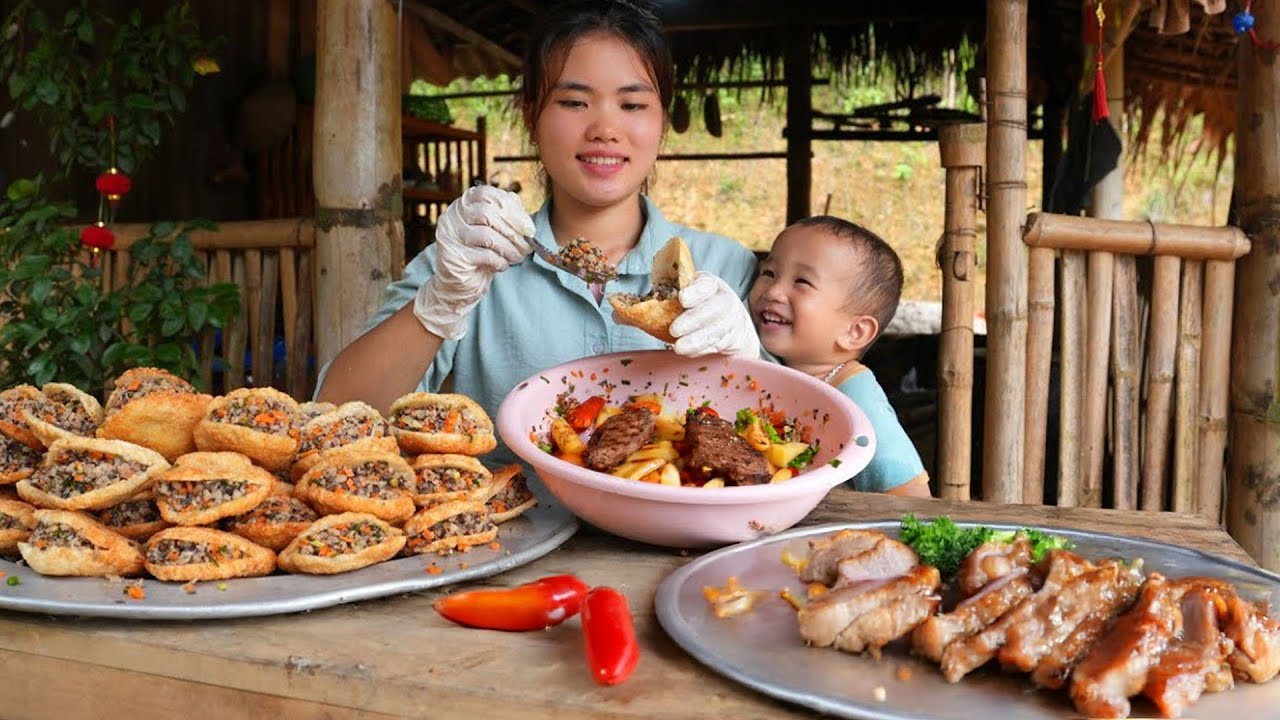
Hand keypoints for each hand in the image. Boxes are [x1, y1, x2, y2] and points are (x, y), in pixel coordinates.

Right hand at [413, 185, 534, 339]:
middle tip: (527, 245)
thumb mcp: (494, 232)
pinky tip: (502, 265)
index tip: (528, 226)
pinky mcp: (452, 256)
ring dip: (508, 248)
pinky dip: (499, 261)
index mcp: (463, 204)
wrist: (459, 285)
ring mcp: (450, 235)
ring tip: (517, 256)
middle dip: (513, 230)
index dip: (511, 208)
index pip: (487, 194)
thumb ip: (506, 218)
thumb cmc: (479, 254)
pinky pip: (483, 255)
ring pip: (487, 235)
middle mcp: (452, 215)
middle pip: (487, 213)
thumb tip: (525, 219)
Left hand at [669, 271, 760, 357]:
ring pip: (717, 330)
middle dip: (694, 319)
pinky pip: (717, 345)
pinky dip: (700, 350)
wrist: (730, 319)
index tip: (682, 298)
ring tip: (678, 347)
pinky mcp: (731, 339)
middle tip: (674, 330)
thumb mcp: (686, 292)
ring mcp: (731, 320)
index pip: (707, 284)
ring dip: (696, 340)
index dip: (696, 291)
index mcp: (710, 284)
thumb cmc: (699, 303)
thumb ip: (666, 296)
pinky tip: (687, 352)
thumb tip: (633, 305)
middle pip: (716, 307)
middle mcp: (724, 299)